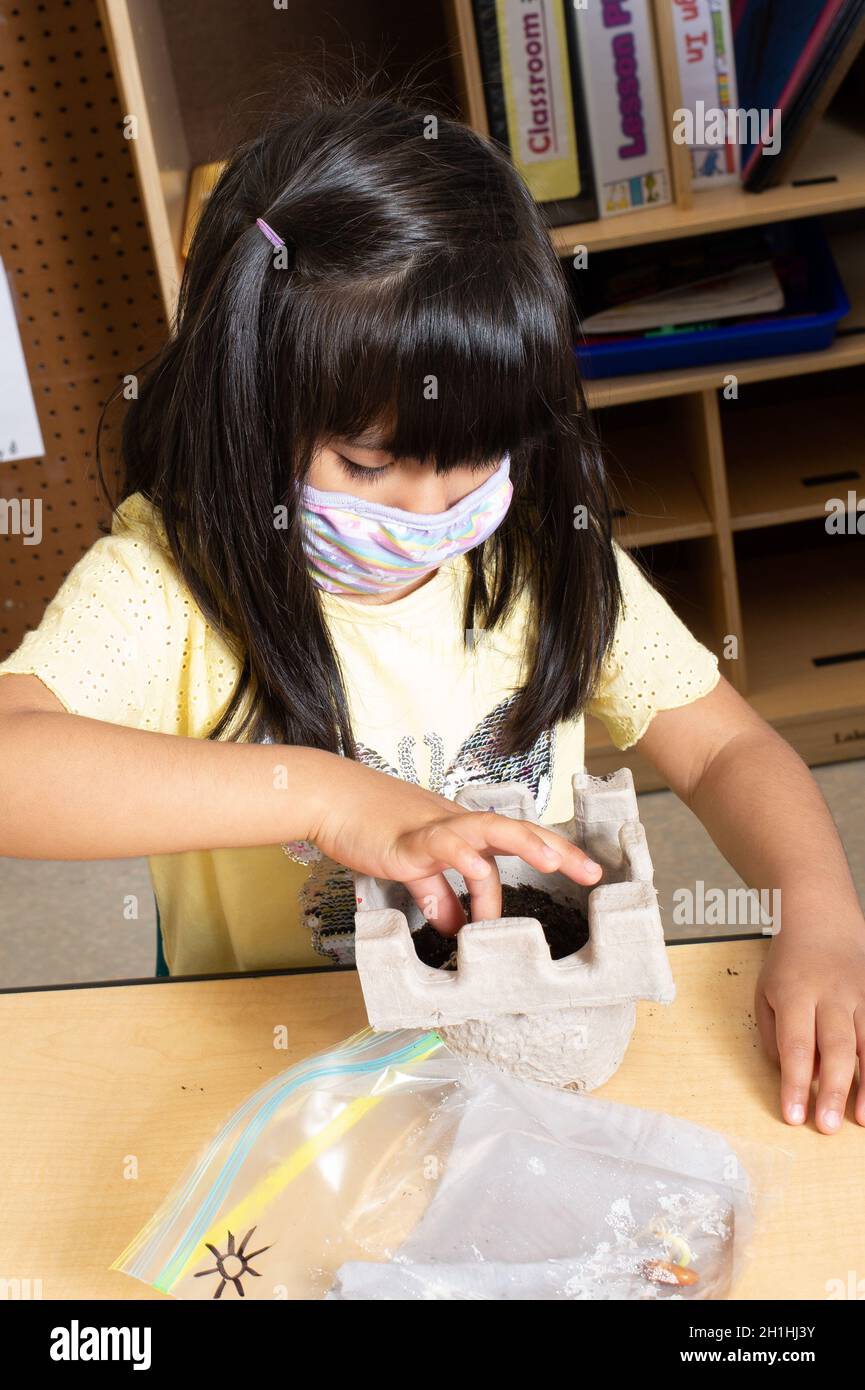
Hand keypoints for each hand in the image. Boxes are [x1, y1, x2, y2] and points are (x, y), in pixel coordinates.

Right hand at [306, 753, 601, 932]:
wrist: (330, 799)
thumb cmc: (368, 827)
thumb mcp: (412, 869)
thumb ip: (438, 896)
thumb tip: (456, 926)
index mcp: (460, 831)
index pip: (512, 842)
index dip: (547, 854)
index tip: (582, 873)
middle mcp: (455, 824)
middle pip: (516, 831)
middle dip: (556, 850)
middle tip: (590, 872)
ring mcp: (433, 828)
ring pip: (490, 830)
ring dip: (525, 845)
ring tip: (556, 862)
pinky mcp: (407, 840)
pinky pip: (443, 846)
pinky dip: (463, 857)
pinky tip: (479, 870)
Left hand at [756, 927, 864, 1132]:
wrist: (821, 922)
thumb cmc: (788, 966)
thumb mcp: (764, 994)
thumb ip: (775, 1037)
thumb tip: (800, 1077)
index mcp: (795, 993)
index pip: (795, 1046)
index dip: (795, 1084)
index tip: (793, 1116)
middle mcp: (831, 995)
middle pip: (835, 1047)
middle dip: (833, 1091)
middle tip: (827, 1127)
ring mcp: (860, 996)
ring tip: (861, 1121)